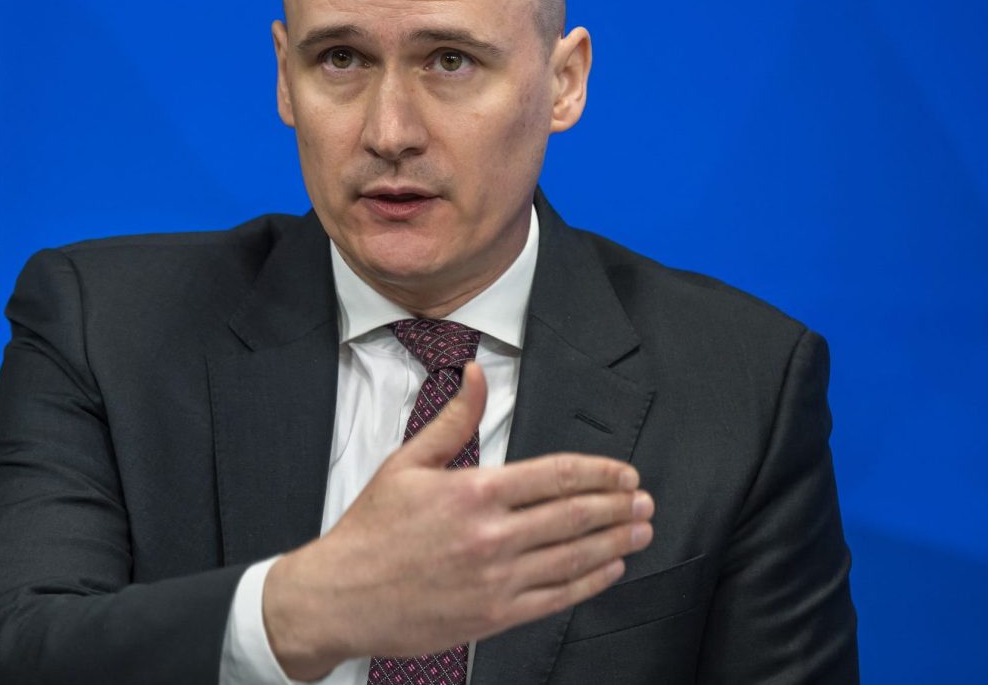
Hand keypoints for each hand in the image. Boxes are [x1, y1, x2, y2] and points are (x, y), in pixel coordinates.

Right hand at [262, 362, 653, 680]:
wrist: (342, 595)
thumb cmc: (372, 529)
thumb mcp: (407, 463)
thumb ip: (454, 419)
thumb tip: (476, 373)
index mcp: (473, 491)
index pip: (556, 476)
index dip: (599, 473)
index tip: (624, 472)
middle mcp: (492, 535)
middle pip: (575, 516)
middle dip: (618, 505)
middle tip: (644, 499)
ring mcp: (497, 579)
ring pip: (574, 557)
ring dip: (616, 542)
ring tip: (641, 529)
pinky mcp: (495, 615)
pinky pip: (556, 597)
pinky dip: (590, 582)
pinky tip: (609, 568)